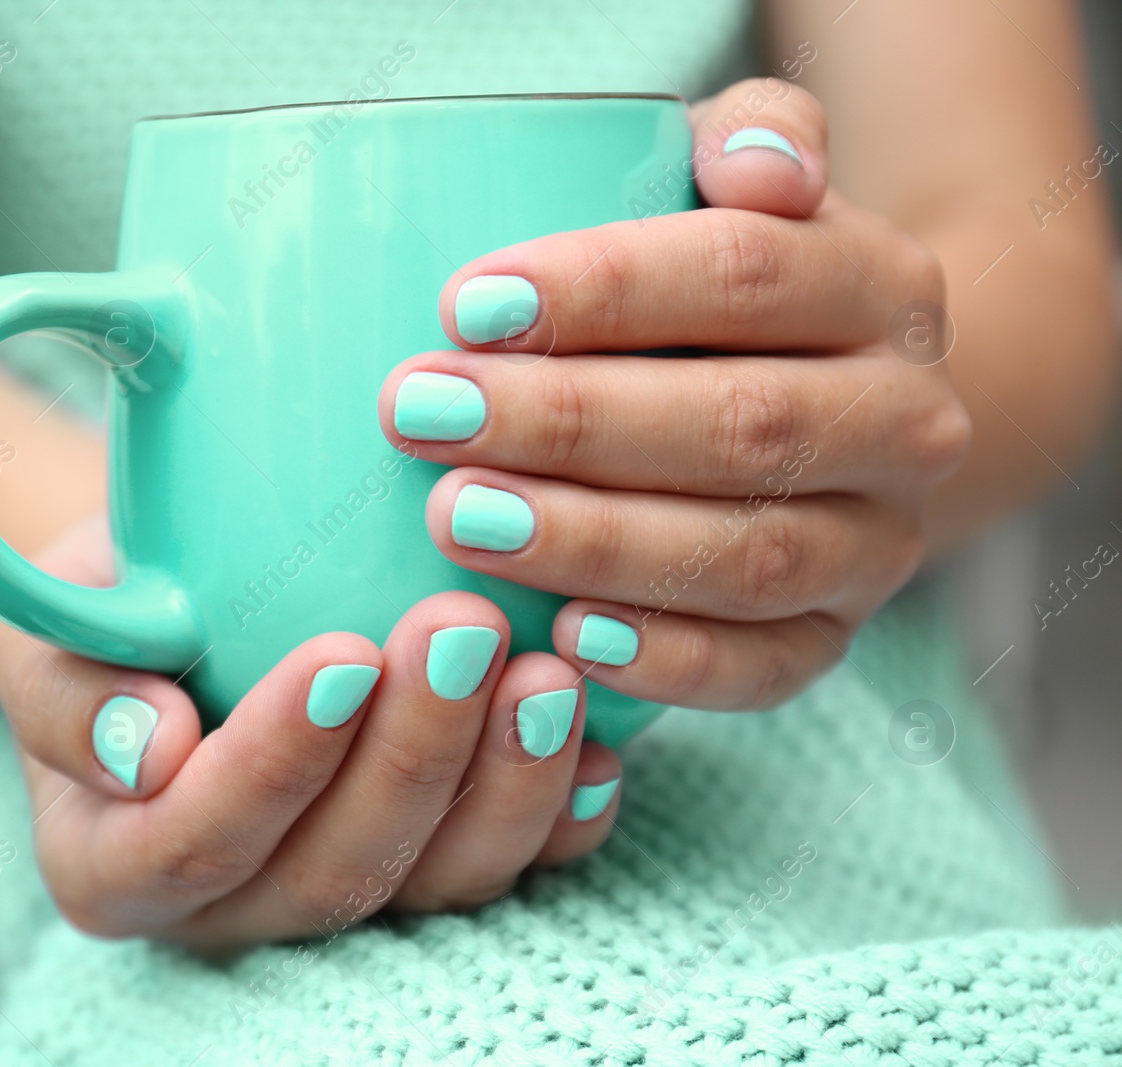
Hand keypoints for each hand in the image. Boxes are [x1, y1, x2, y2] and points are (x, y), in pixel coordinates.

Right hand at [0, 513, 623, 950]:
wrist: (187, 591)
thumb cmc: (112, 597)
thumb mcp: (43, 614)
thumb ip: (58, 681)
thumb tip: (148, 748)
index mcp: (117, 863)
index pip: (191, 845)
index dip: (273, 766)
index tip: (342, 656)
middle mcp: (232, 905)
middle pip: (331, 873)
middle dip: (410, 760)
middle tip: (461, 632)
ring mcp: (342, 891)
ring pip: (434, 881)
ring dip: (502, 784)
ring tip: (547, 672)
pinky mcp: (431, 865)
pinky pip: (508, 869)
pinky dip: (558, 812)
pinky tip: (598, 743)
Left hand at [378, 78, 970, 710]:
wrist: (837, 404)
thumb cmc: (742, 289)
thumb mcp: (753, 183)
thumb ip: (756, 136)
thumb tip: (756, 166)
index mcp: (881, 288)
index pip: (746, 274)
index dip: (605, 290)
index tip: (464, 305)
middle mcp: (904, 421)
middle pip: (737, 423)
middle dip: (567, 423)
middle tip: (424, 415)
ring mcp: (878, 544)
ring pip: (745, 555)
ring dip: (591, 542)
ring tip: (457, 518)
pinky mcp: (833, 639)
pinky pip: (760, 669)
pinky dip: (663, 662)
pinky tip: (560, 638)